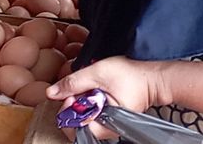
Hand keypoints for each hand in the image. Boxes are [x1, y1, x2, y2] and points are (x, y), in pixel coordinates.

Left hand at [46, 56, 169, 140]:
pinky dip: (86, 103)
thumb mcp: (97, 73)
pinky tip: (92, 91)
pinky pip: (89, 115)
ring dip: (79, 104)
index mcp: (104, 123)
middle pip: (75, 125)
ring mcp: (106, 124)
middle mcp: (105, 129)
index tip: (70, 96)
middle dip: (72, 106)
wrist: (151, 77)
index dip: (67, 113)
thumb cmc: (130, 76)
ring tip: (87, 89)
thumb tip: (51, 92)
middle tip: (78, 90)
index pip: (74, 129)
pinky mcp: (107, 118)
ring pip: (81, 120)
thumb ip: (73, 83)